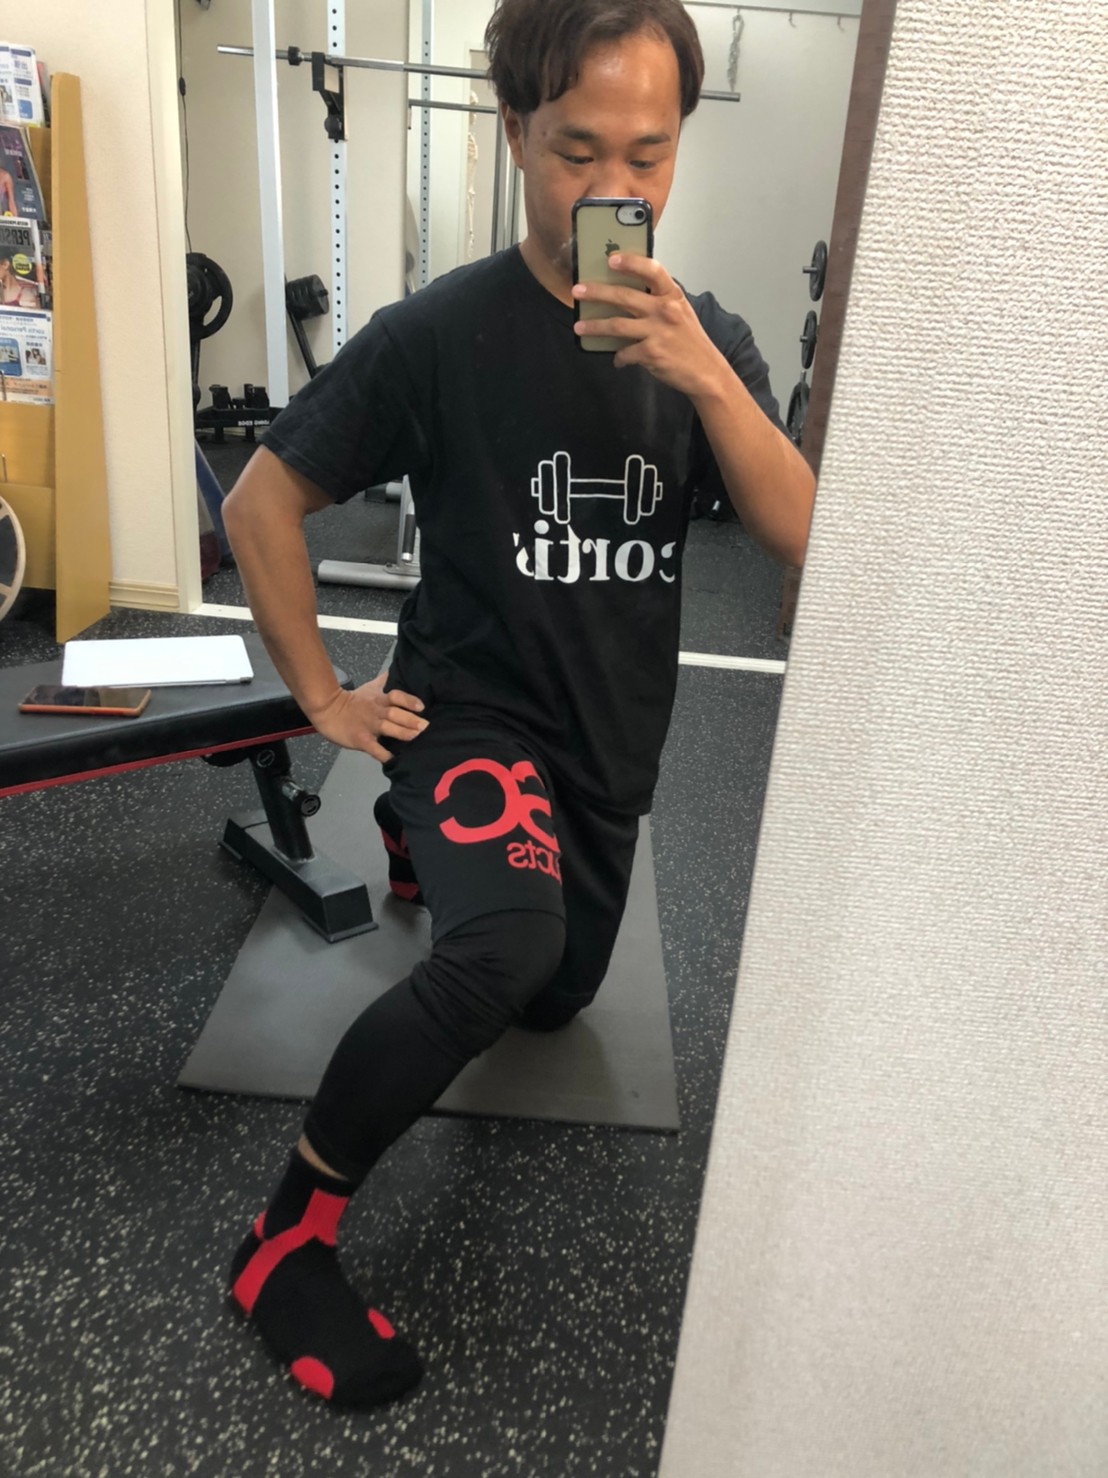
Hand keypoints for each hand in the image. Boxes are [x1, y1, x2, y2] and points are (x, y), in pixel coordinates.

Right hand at [307, 674, 427, 762]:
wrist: (327, 710)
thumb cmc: (350, 701)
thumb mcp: (369, 687)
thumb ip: (383, 682)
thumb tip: (395, 670)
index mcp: (379, 700)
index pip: (396, 696)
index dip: (409, 701)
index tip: (421, 707)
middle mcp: (376, 712)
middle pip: (395, 713)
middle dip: (411, 719)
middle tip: (425, 726)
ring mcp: (369, 726)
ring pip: (388, 728)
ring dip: (402, 733)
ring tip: (415, 737)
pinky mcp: (361, 739)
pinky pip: (374, 748)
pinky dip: (384, 755)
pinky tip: (394, 760)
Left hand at [572, 253, 728, 399]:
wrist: (706, 371)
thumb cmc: (689, 340)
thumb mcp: (680, 312)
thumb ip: (659, 301)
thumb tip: (626, 297)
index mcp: (672, 295)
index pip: (652, 270)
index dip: (631, 262)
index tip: (611, 259)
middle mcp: (664, 310)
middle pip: (624, 297)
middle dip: (597, 293)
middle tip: (577, 291)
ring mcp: (657, 332)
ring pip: (616, 325)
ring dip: (594, 327)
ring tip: (578, 327)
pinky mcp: (651, 353)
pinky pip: (625, 353)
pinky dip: (619, 358)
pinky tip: (618, 360)